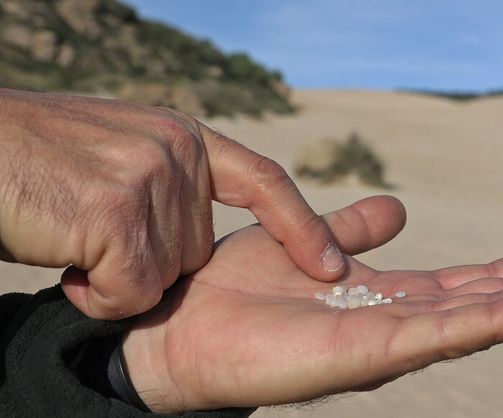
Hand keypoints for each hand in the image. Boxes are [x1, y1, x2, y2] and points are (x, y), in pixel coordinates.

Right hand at [0, 88, 344, 318]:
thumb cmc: (33, 161)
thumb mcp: (117, 152)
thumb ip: (169, 179)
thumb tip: (200, 238)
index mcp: (182, 136)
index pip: (264, 181)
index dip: (301, 226)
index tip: (334, 264)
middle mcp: (176, 152)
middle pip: (199, 251)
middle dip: (149, 260)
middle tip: (92, 231)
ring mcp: (150, 180)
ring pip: (166, 278)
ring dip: (118, 277)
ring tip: (72, 237)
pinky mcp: (118, 215)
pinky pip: (133, 292)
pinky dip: (98, 295)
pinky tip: (66, 259)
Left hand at [122, 196, 502, 412]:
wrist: (183, 323)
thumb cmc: (242, 288)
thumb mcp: (313, 240)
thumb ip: (358, 229)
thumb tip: (401, 209)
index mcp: (393, 296)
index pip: (477, 280)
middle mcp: (402, 321)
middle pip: (496, 299)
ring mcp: (390, 340)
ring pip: (483, 318)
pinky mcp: (367, 353)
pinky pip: (440, 333)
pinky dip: (490, 320)